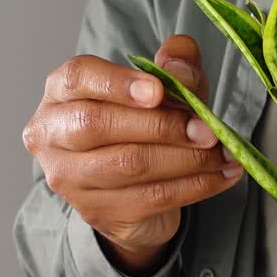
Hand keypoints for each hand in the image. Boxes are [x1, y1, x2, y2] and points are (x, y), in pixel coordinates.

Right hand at [22, 35, 242, 273]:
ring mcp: (68, 177)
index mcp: (61, 91)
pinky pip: (150, 197)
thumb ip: (174, 66)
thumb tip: (179, 68)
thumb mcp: (164, 86)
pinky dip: (195, 185)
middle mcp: (51, 133)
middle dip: (161, 125)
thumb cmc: (141, 122)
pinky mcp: (95, 210)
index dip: (117, 83)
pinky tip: (223, 175)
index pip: (78, 78)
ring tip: (224, 153)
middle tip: (208, 129)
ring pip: (128, 165)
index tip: (158, 91)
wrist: (131, 187)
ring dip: (186, 159)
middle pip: (98, 124)